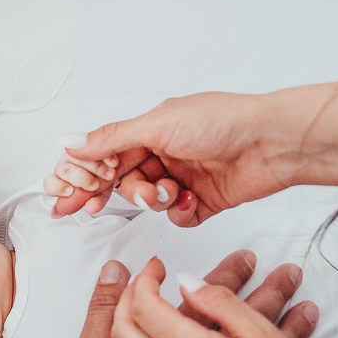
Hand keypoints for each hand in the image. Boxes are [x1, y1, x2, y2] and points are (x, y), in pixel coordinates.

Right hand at [46, 91, 292, 226]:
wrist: (271, 143)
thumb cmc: (222, 121)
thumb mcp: (157, 124)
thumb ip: (110, 139)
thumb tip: (70, 141)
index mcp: (151, 130)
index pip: (105, 155)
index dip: (84, 175)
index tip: (66, 194)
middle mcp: (166, 152)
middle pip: (123, 181)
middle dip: (112, 191)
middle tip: (90, 205)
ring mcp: (184, 178)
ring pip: (149, 201)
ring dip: (152, 199)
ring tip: (167, 191)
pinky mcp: (203, 201)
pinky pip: (178, 216)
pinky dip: (180, 211)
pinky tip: (191, 198)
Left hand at [112, 260, 337, 337]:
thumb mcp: (261, 336)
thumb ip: (221, 302)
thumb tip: (188, 283)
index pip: (144, 305)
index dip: (146, 279)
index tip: (157, 268)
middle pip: (123, 330)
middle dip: (127, 299)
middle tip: (143, 284)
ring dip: (134, 327)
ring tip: (151, 309)